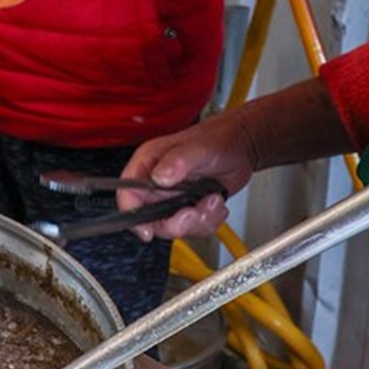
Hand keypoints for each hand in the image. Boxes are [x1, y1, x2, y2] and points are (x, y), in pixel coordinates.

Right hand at [117, 113, 257, 240]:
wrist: (241, 147)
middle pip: (151, 219)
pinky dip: (209, 220)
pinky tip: (216, 202)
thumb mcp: (198, 148)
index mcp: (149, 164)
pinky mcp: (189, 207)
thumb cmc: (217, 138)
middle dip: (176, 223)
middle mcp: (157, 183)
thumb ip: (178, 161)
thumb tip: (160, 177)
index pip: (128, 194)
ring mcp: (173, 197)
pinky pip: (193, 227)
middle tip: (193, 212)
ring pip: (175, 227)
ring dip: (199, 220)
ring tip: (212, 201)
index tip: (147, 230)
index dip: (132, 214)